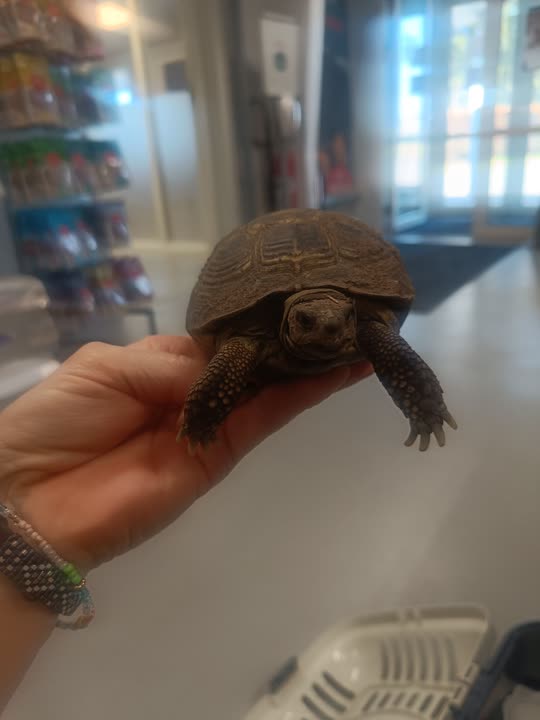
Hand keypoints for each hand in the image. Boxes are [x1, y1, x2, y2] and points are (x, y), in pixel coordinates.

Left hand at [0, 337, 370, 571]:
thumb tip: (230, 361)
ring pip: (270, 387)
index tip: (295, 291)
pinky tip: (340, 370)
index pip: (220, 336)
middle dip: (291, 336)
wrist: (35, 498)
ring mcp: (213, 424)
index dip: (254, 317)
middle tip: (341, 306)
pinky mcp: (224, 456)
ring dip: (310, 361)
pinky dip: (304, 395)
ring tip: (355, 330)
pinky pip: (267, 418)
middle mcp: (194, 390)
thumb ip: (174, 362)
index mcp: (162, 362)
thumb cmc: (60, 419)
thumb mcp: (108, 368)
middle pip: (253, 361)